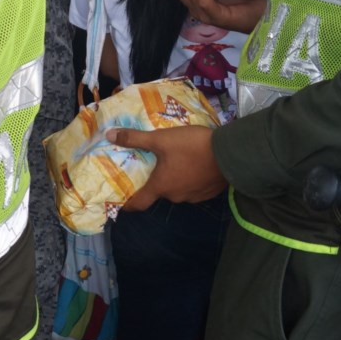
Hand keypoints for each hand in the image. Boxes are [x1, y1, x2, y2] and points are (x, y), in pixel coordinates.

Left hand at [107, 125, 226, 211]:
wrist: (232, 154)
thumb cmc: (191, 147)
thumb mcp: (160, 139)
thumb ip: (135, 138)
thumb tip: (109, 135)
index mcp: (161, 187)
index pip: (139, 203)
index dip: (127, 204)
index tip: (120, 201)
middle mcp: (176, 197)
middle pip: (159, 192)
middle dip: (153, 181)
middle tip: (150, 166)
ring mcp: (195, 196)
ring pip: (177, 189)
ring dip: (173, 179)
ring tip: (172, 162)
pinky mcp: (210, 192)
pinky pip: (193, 187)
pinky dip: (188, 179)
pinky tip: (191, 164)